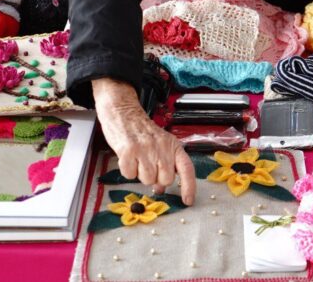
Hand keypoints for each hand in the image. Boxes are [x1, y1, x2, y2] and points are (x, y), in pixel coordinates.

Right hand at [93, 78, 195, 204]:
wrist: (123, 111)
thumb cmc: (142, 130)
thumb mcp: (160, 145)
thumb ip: (165, 164)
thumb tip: (161, 188)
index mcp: (173, 145)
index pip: (186, 168)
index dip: (189, 186)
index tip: (187, 200)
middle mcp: (162, 147)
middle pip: (165, 179)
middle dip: (156, 178)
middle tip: (147, 164)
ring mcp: (145, 149)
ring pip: (147, 180)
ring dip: (140, 173)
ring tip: (137, 158)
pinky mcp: (128, 151)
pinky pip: (129, 175)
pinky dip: (127, 170)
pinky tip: (128, 157)